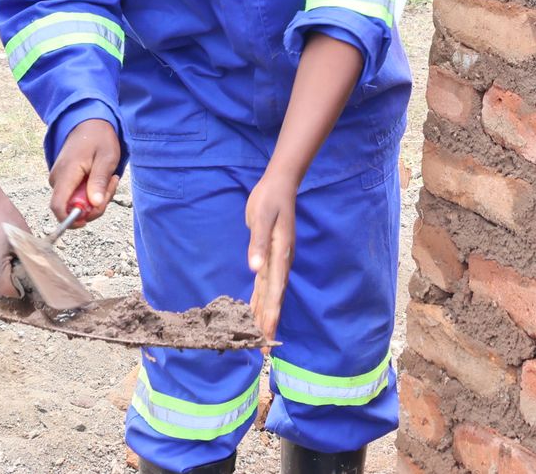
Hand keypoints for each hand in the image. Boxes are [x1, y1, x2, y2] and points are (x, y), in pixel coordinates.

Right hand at [0, 191, 30, 296]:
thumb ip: (30, 261)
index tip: (32, 288)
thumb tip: (40, 276)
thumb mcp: (24, 239)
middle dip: (12, 288)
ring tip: (11, 264)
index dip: (23, 293)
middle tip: (24, 277)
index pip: (10, 295)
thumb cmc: (1, 214)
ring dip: (1, 280)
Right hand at [49, 119, 121, 223]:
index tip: (90, 218)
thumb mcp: (106, 158)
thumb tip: (95, 204)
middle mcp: (57, 179)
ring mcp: (59, 180)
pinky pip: (75, 196)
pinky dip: (91, 194)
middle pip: (70, 209)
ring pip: (75, 204)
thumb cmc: (99, 138)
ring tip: (110, 179)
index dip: (71, 219)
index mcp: (66, 174)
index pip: (58, 206)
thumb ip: (99, 181)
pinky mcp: (63, 181)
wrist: (89, 123)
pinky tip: (101, 180)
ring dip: (95, 199)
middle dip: (94, 207)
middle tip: (112, 185)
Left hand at [244, 170, 296, 345]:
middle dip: (268, 323)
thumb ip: (258, 244)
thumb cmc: (269, 200)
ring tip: (259, 340)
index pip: (275, 291)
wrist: (279, 185)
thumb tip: (254, 269)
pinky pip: (265, 285)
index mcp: (280, 254)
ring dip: (264, 316)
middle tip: (262, 351)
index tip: (267, 335)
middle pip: (274, 298)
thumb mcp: (261, 218)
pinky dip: (260, 301)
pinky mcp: (269, 257)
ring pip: (270, 295)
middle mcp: (280, 262)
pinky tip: (255, 313)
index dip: (271, 314)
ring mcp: (276, 261)